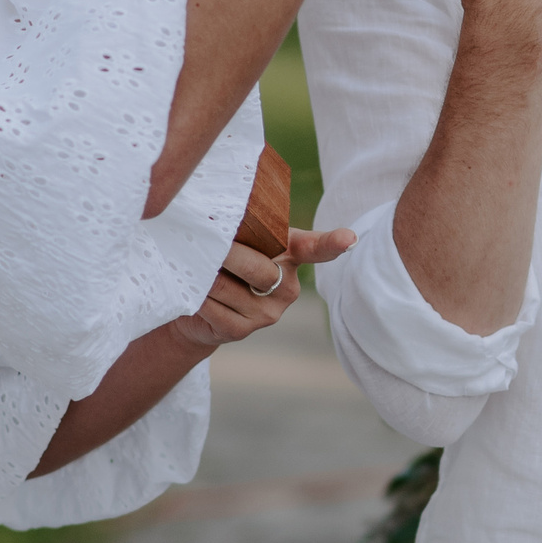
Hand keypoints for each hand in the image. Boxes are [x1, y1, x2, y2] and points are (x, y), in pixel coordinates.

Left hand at [169, 229, 353, 349]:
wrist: (199, 310)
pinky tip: (193, 288)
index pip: (317, 248)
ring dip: (203, 273)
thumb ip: (244, 225)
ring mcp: (268, 312)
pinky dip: (197, 294)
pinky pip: (214, 308)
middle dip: (225, 252)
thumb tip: (223, 212)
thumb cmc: (224, 264)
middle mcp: (287, 286)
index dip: (334, 243)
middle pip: (257, 268)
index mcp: (292, 256)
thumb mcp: (238, 240)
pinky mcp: (243, 330)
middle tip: (203, 238)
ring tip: (192, 262)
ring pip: (228, 287)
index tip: (349, 239)